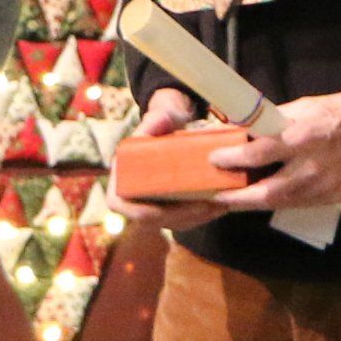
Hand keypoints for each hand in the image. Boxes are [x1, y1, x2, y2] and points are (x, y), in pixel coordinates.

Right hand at [112, 87, 227, 232]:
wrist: (172, 128)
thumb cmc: (161, 125)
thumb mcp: (158, 118)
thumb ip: (155, 119)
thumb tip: (159, 121)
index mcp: (120, 179)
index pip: (127, 207)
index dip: (150, 212)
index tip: (178, 203)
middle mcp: (132, 198)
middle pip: (154, 220)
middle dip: (182, 215)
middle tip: (208, 205)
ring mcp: (151, 206)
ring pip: (172, 222)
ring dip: (197, 218)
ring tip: (219, 206)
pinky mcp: (168, 209)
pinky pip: (183, 220)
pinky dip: (202, 216)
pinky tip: (220, 206)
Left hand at [213, 82, 340, 216]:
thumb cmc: (338, 111)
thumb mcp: (302, 107)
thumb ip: (274, 122)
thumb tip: (246, 129)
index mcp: (302, 137)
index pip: (258, 153)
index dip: (232, 159)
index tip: (214, 160)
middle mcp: (311, 167)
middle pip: (267, 192)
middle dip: (238, 198)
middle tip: (217, 196)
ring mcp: (324, 186)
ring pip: (281, 203)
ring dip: (255, 204)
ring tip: (235, 201)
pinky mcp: (333, 196)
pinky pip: (299, 204)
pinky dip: (279, 202)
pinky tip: (266, 199)